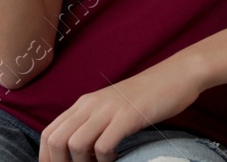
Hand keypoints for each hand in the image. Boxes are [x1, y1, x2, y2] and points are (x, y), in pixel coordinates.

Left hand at [39, 60, 204, 161]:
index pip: (49, 134)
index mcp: (84, 103)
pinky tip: (118, 158)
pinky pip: (104, 146)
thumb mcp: (112, 106)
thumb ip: (93, 122)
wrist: (178, 74)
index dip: (47, 158)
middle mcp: (91, 104)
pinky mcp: (129, 116)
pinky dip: (106, 160)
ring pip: (75, 145)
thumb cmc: (147, 95)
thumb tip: (77, 152)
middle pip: (56, 141)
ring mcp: (110, 109)